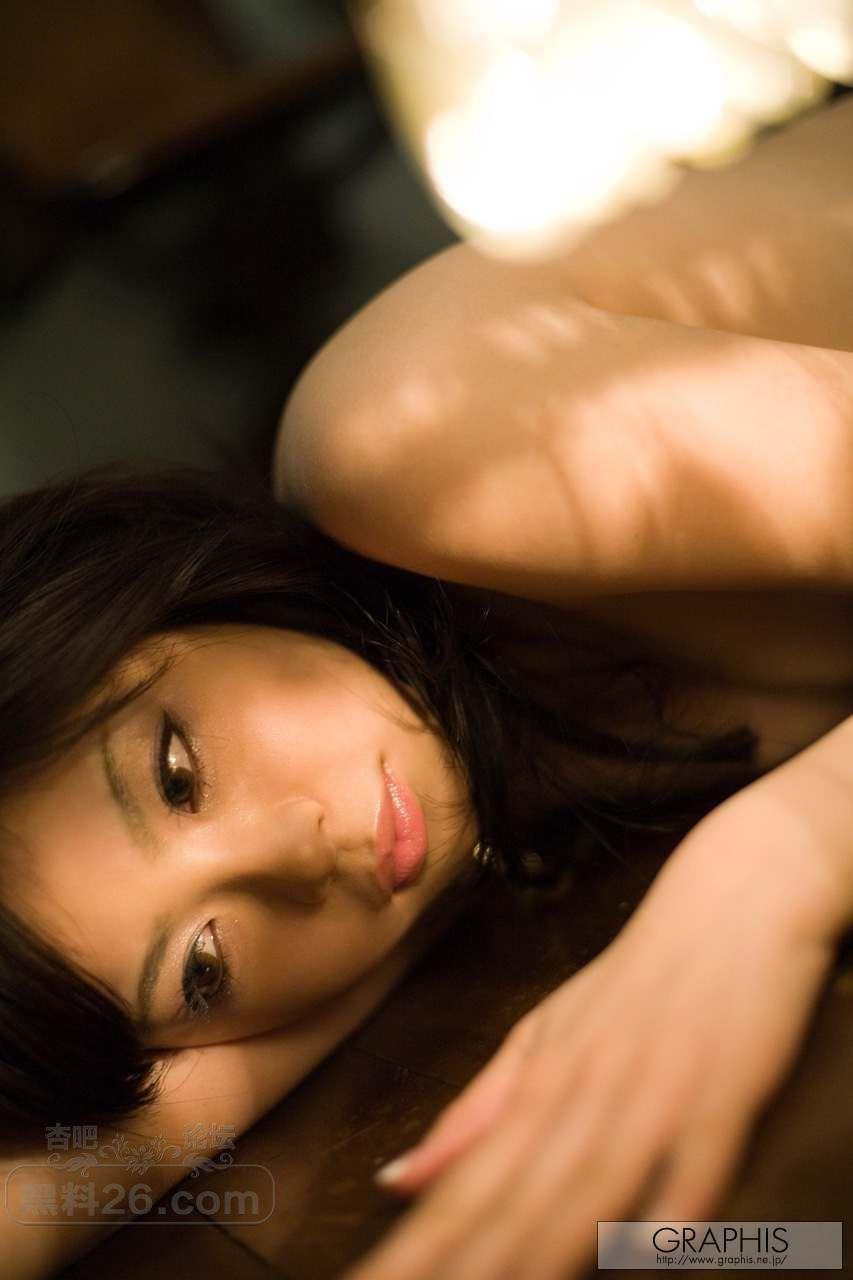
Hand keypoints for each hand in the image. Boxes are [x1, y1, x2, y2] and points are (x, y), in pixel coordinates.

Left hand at [340, 794, 839, 1279]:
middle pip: (513, 1198)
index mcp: (536, 1085)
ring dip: (541, 1249)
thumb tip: (394, 1179)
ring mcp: (652, 1090)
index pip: (465, 1186)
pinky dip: (672, 1206)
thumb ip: (477, 1115)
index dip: (418, 1247)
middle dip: (459, 1261)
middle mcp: (582, 1095)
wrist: (731, 899)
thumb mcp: (546, 1038)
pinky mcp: (725, 1087)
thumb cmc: (634, 981)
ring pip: (588, 1187)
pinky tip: (646, 1249)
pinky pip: (697, 1160)